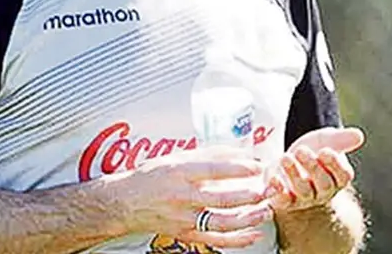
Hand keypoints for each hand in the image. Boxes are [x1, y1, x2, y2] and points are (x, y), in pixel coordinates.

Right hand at [112, 145, 273, 248]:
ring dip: (246, 219)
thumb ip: (206, 155)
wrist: (124, 203)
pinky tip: (253, 235)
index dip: (236, 168)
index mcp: (178, 172)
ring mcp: (183, 218)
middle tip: (267, 190)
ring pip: (219, 222)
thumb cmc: (151, 176)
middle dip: (247, 196)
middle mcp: (181, 196)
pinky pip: (214, 240)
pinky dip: (236, 240)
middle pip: (219, 199)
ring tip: (266, 211)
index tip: (257, 165)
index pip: (211, 169)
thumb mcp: (175, 157)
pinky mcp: (184, 234)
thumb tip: (239, 151)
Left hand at [265, 127, 364, 212]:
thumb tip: (359, 136)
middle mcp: (324, 191)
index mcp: (338, 177)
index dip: (335, 165)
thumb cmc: (311, 152)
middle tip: (301, 150)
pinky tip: (273, 179)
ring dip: (294, 174)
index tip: (325, 151)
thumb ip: (341, 139)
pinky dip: (278, 192)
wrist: (288, 163)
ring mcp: (305, 198)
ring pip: (303, 191)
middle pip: (323, 183)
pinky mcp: (285, 202)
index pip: (343, 175)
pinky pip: (283, 201)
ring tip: (285, 158)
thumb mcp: (325, 141)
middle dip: (312, 167)